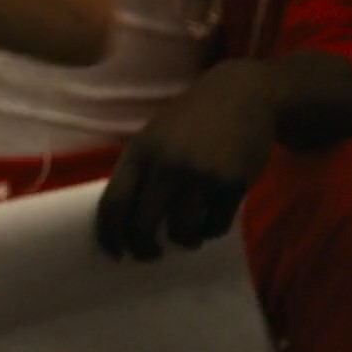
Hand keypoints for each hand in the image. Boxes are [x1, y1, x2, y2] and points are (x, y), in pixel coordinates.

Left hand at [96, 60, 278, 260]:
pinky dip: (210, 231)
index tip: (114, 253)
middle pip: (142, 225)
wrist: (243, 95)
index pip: (112, 205)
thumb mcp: (154, 136)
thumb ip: (139, 171)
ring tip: (186, 238)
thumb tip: (123, 218)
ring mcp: (200, 175)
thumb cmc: (191, 120)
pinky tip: (208, 224)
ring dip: (183, 241)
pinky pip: (215, 224)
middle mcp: (166, 165)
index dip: (109, 236)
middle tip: (149, 255)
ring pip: (181, 230)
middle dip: (143, 249)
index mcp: (139, 154)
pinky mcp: (232, 183)